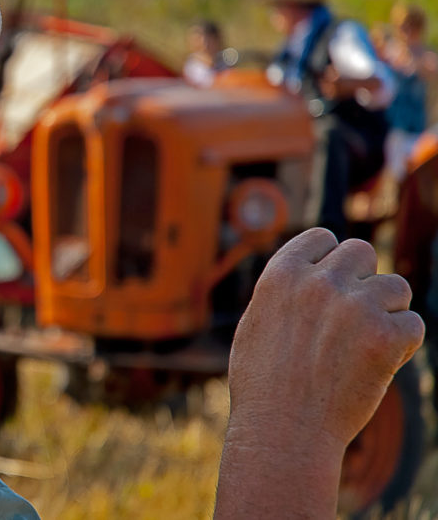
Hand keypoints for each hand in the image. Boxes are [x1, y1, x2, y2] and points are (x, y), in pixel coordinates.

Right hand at [229, 228, 422, 446]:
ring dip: (386, 312)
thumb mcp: (257, 323)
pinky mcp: (385, 337)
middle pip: (362, 252)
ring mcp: (354, 307)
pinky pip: (412, 324)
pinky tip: (377, 365)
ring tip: (363, 346)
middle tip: (352, 317)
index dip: (329, 261)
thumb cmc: (263, 385)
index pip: (322, 238)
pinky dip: (401, 345)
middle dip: (362, 279)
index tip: (329, 288)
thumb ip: (285, 292)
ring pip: (395, 287)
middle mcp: (319, 281)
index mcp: (281, 273)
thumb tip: (310, 270)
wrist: (282, 432)